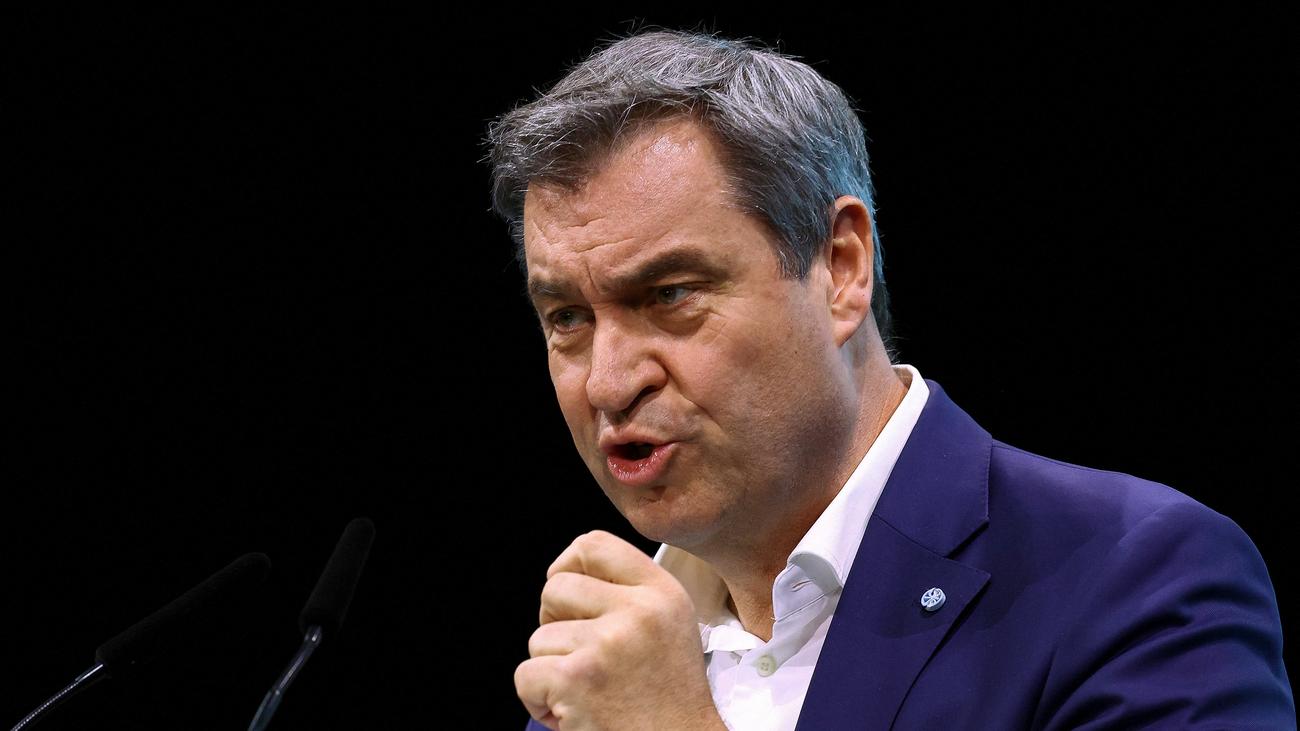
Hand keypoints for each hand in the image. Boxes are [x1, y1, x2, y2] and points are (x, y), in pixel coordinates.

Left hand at [515, 530, 725, 730]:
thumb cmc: (669, 701)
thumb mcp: (670, 627)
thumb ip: (630, 594)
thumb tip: (569, 571)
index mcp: (662, 593)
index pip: (594, 544)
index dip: (566, 565)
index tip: (566, 597)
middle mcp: (638, 611)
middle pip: (555, 588)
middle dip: (553, 623)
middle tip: (577, 656)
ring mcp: (607, 644)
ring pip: (538, 638)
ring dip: (551, 671)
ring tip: (586, 694)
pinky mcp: (577, 679)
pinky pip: (525, 675)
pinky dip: (537, 701)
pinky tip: (571, 714)